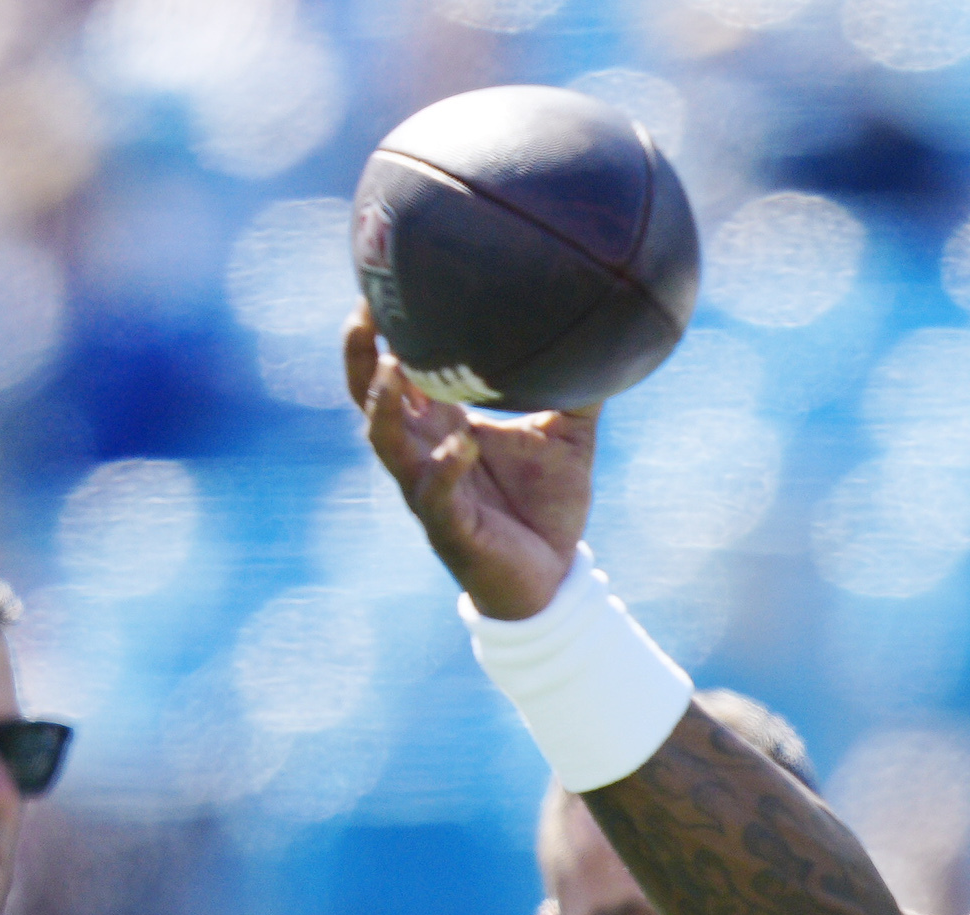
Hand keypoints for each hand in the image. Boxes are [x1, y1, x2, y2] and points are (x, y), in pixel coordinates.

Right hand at [344, 303, 594, 619]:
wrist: (556, 575)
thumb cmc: (549, 502)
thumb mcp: (570, 435)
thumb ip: (580, 389)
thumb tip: (609, 333)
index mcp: (441, 423)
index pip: (393, 369)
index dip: (379, 331)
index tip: (378, 283)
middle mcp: (422, 451)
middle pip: (369, 397)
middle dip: (359, 356)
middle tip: (363, 312)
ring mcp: (429, 489)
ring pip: (387, 443)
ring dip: (385, 405)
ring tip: (394, 367)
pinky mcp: (450, 528)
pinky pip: (436, 495)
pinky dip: (444, 467)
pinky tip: (460, 442)